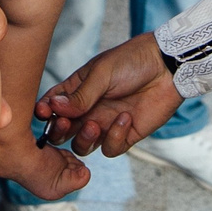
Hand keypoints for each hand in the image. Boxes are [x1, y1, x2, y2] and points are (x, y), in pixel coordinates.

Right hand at [35, 34, 183, 157]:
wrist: (167, 67)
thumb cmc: (131, 61)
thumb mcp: (102, 73)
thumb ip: (80, 95)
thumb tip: (54, 108)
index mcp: (77, 90)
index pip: (53, 105)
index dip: (45, 111)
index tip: (44, 112)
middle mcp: (88, 110)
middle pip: (63, 131)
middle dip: (59, 131)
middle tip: (66, 123)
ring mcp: (106, 123)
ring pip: (83, 145)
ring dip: (84, 139)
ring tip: (94, 124)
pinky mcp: (125, 135)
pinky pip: (110, 149)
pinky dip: (114, 138)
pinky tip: (125, 118)